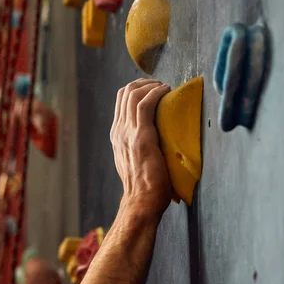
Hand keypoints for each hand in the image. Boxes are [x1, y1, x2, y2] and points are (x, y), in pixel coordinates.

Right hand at [110, 79, 171, 218]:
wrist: (141, 201)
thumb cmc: (145, 187)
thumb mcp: (134, 161)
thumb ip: (137, 147)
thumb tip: (155, 140)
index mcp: (116, 135)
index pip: (120, 101)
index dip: (136, 88)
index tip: (152, 88)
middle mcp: (119, 131)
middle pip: (125, 93)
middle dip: (143, 82)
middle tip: (159, 84)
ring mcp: (128, 133)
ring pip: (133, 95)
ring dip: (151, 85)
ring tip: (164, 86)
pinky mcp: (142, 137)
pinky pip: (146, 104)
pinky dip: (156, 93)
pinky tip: (166, 91)